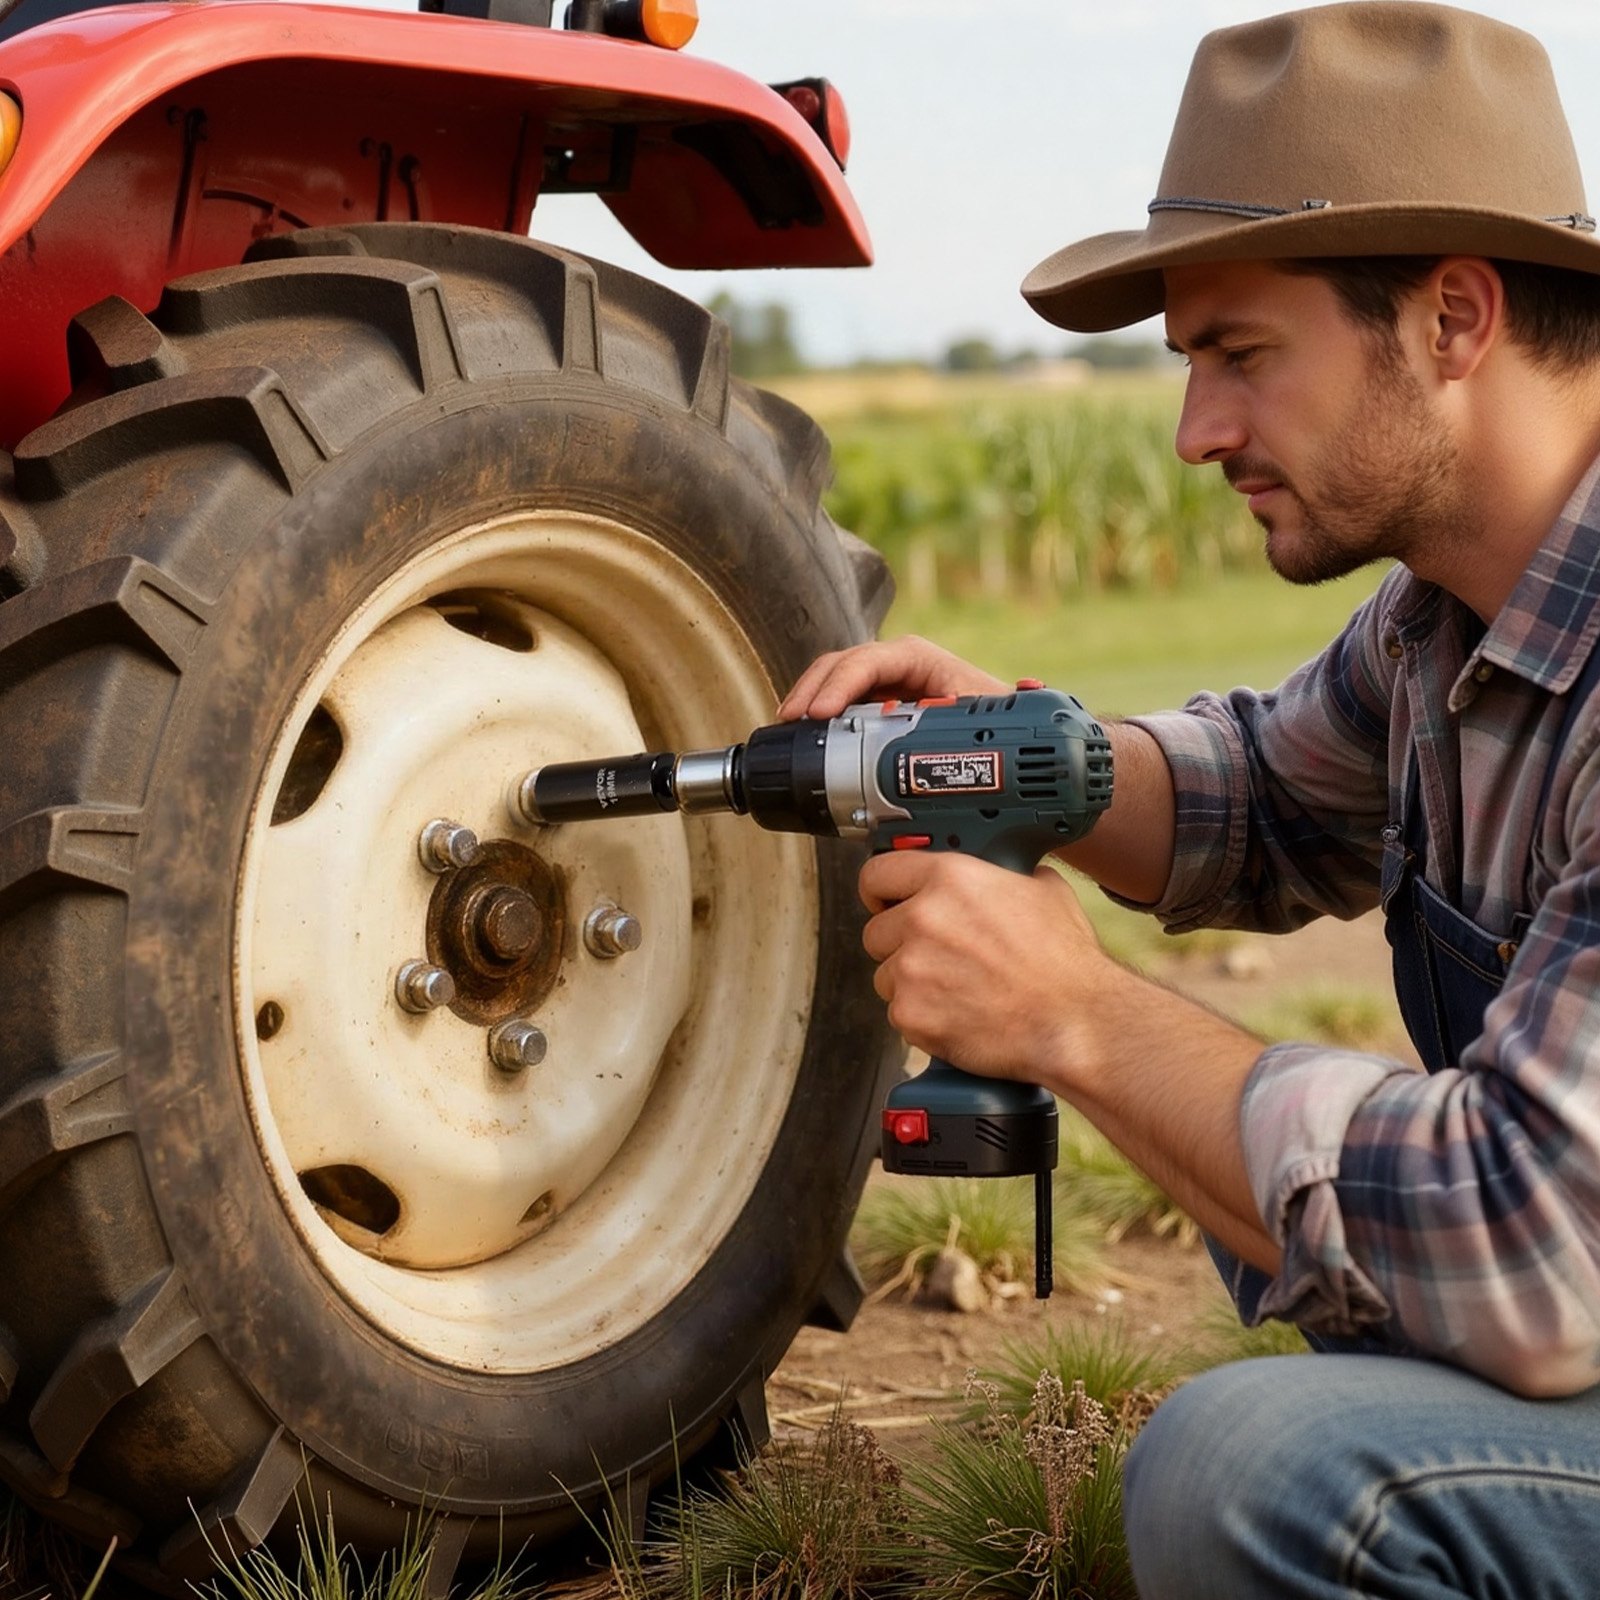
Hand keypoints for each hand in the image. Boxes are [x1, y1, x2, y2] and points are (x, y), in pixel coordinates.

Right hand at [778, 636, 1007, 720]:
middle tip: (792, 720)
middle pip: (840, 666)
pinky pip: (838, 705)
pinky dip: (818, 717)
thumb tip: (931, 718)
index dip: (840, 684)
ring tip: (790, 729)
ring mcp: (880, 685)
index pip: (867, 660)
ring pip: (833, 683)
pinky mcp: (872, 705)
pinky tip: (804, 735)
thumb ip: (956, 717)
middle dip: (812, 689)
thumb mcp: (978, 715)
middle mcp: (893, 666)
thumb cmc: (995, 718)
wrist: (1001, 740)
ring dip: (808, 702)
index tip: (821, 713)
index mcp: (917, 658)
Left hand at [858, 851, 1109, 1086]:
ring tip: (957, 991)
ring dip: (911, 984)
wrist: (1075, 1021)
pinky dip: (922, 1018)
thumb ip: (1006, 875)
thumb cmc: (1065, 963)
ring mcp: (912, 969)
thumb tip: (1004, 873)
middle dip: (900, 945)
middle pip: (876, 931)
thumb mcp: (1044, 891)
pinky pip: (899, 1014)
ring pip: (886, 976)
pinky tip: (958, 1015)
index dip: (879, 890)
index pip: (877, 873)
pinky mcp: (911, 1014)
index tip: (884, 901)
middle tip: (938, 958)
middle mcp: (923, 919)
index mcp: (950, 879)